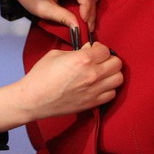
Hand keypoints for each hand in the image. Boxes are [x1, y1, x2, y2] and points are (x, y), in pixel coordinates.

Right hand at [0, 42, 122, 131]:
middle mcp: (93, 74)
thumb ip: (77, 51)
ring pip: (119, 79)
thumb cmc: (42, 75)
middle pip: (117, 63)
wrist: (34, 99)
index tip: (92, 51)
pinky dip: (108, 89)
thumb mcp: (57, 54)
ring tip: (101, 73)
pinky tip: (98, 86)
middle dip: (109, 60)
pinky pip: (112, 94)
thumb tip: (89, 50)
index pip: (106, 50)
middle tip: (99, 61)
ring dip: (111, 74)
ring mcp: (94, 90)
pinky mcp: (92, 103)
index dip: (99, 49)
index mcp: (83, 59)